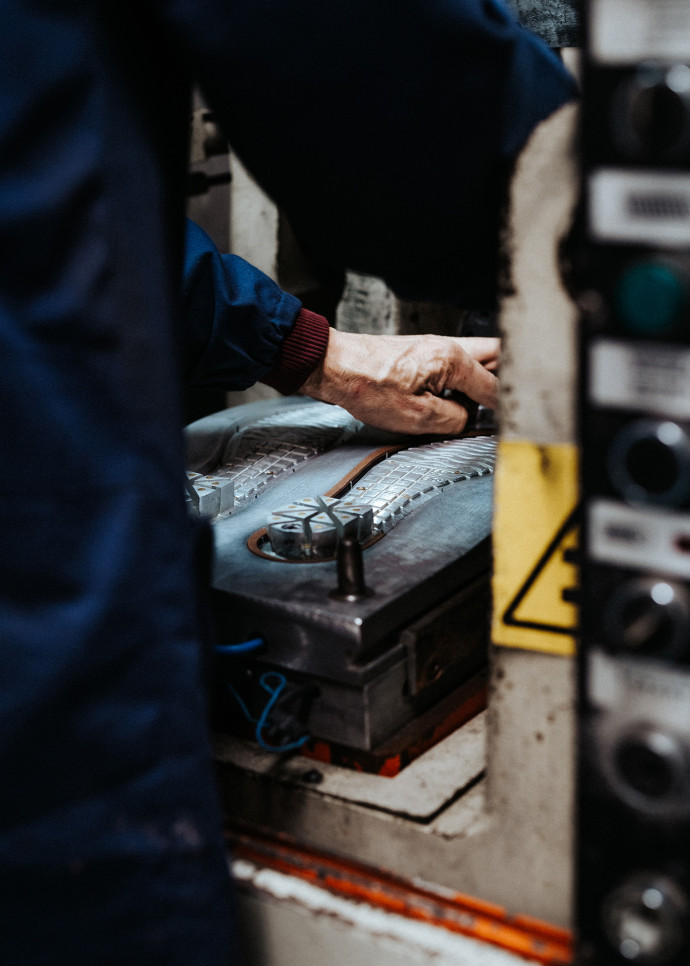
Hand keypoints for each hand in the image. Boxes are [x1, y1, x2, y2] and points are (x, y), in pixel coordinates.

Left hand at [300, 329, 498, 434]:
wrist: (333, 366)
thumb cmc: (367, 387)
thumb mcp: (417, 417)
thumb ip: (454, 420)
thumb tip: (470, 420)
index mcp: (453, 359)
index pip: (495, 386)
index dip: (505, 410)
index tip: (513, 426)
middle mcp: (449, 346)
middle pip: (497, 359)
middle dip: (508, 382)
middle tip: (509, 408)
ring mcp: (435, 346)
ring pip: (478, 359)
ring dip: (486, 380)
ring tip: (486, 406)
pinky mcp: (422, 352)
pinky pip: (457, 363)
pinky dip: (464, 380)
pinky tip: (456, 398)